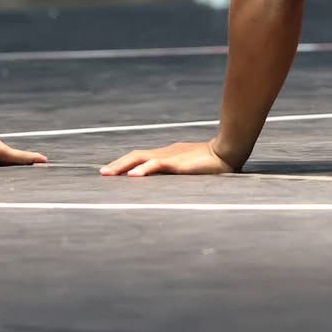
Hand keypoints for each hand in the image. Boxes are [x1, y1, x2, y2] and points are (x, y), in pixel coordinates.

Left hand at [100, 140, 238, 176]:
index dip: (126, 163)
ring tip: (109, 174)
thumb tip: (175, 181)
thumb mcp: (192, 168)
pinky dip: (143, 170)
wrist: (228, 150)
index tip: (113, 171)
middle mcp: (165, 153)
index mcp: (168, 154)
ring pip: (140, 158)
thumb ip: (181, 173)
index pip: (141, 157)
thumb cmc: (214, 162)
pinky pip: (156, 165)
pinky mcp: (177, 162)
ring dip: (122, 166)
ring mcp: (170, 156)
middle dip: (118, 164)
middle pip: (135, 155)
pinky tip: (133, 176)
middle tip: (103, 173)